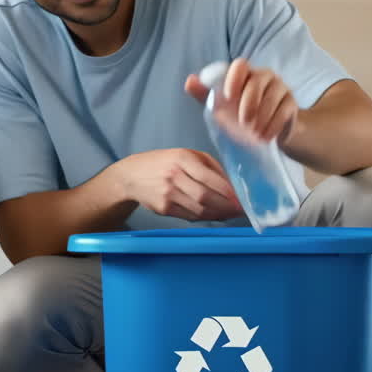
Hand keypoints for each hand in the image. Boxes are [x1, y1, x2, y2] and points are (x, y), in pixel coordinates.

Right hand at [116, 148, 240, 221]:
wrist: (131, 175)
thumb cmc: (164, 162)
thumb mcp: (186, 154)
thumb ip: (210, 166)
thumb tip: (232, 185)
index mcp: (181, 158)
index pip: (208, 177)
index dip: (227, 190)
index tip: (240, 198)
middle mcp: (173, 176)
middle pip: (205, 196)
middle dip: (226, 206)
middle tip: (240, 210)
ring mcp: (167, 194)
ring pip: (199, 209)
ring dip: (218, 214)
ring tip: (230, 213)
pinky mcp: (163, 208)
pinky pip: (190, 216)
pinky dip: (205, 217)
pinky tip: (215, 215)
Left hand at [185, 58, 297, 144]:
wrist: (269, 131)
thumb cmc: (240, 114)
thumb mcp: (220, 106)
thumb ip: (204, 94)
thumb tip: (189, 81)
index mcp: (245, 74)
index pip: (240, 65)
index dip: (234, 78)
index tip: (228, 97)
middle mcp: (264, 76)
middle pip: (257, 81)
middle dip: (249, 103)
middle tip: (243, 123)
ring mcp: (281, 88)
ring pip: (273, 96)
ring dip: (262, 117)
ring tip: (253, 134)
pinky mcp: (292, 103)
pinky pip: (284, 110)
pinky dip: (273, 125)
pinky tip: (265, 137)